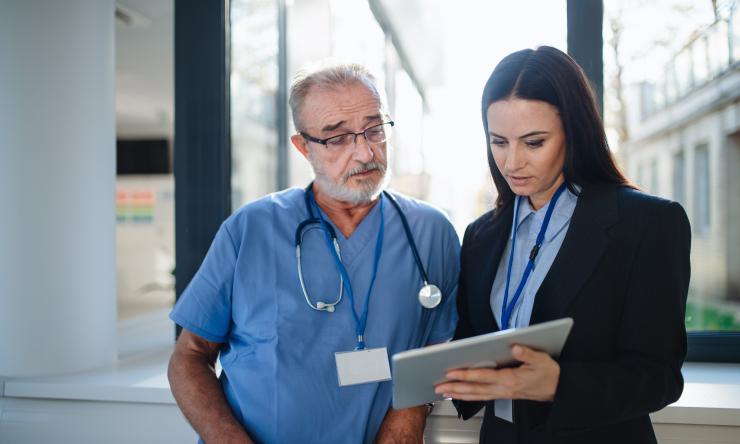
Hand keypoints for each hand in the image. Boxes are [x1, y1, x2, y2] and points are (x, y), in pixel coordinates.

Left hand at [434, 345, 559, 401]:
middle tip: (438, 386)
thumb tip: (513, 347)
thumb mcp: (541, 360)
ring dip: (459, 394)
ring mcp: (502, 393)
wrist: (557, 389)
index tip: (451, 372)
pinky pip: (482, 396)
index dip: (466, 375)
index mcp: (510, 379)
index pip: (483, 377)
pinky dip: (469, 396)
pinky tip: (460, 393)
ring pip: (476, 395)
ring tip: (443, 391)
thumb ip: (527, 353)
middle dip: (455, 387)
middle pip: (475, 389)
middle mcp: (503, 389)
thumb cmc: (548, 373)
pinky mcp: (503, 394)